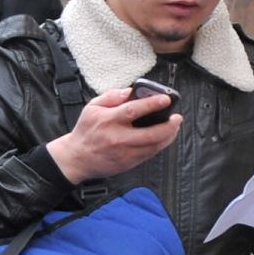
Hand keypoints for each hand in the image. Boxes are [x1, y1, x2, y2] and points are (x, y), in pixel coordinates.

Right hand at [44, 87, 183, 185]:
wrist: (76, 159)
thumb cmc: (86, 131)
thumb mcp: (92, 107)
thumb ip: (112, 96)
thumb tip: (130, 91)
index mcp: (109, 120)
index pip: (134, 110)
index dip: (152, 104)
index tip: (165, 99)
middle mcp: (118, 138)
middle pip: (150, 134)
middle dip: (169, 125)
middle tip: (177, 117)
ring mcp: (124, 153)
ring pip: (154, 146)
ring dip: (168, 136)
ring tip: (174, 126)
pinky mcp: (128, 163)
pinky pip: (149, 154)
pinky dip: (160, 145)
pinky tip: (164, 137)